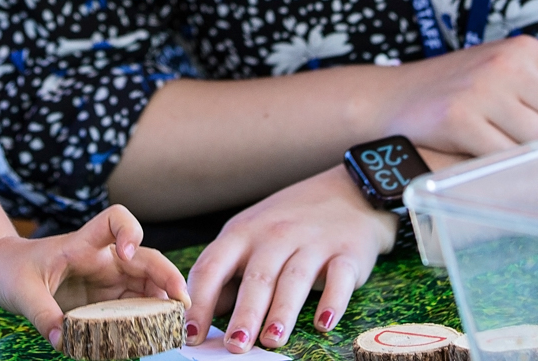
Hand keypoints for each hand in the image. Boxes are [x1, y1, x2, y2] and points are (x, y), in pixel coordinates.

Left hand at [0, 204, 189, 348]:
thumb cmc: (14, 270)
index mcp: (83, 244)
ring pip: (147, 283)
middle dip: (166, 275)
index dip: (128, 230)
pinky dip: (149, 317)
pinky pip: (135, 305)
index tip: (127, 252)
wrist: (5, 271)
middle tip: (181, 303)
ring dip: (164, 300)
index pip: (115, 219)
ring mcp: (107, 279)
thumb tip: (62, 340)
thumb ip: (42, 314)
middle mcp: (102, 259)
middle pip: (145, 257)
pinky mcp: (105, 299)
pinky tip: (156, 332)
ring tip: (176, 323)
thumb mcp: (22, 291)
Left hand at [186, 163, 429, 352]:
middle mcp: (275, 235)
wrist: (346, 192)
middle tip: (235, 345)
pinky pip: (338, 278)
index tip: (191, 334)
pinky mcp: (346, 254)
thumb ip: (228, 274)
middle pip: (256, 278)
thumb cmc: (288, 222)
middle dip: (245, 313)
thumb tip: (203, 316)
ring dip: (282, 311)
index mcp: (242, 233)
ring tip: (271, 339)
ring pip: (294, 280)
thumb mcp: (249, 236)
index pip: (213, 267)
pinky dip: (332, 301)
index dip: (200, 302)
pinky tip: (323, 323)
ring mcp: (312, 243)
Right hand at [377, 35, 537, 157]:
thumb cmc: (459, 89)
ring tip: (515, 153)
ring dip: (536, 157)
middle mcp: (508, 63)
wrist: (393, 98)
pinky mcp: (460, 119)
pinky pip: (506, 156)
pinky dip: (506, 165)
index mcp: (526, 49)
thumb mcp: (509, 70)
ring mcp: (483, 90)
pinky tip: (493, 159)